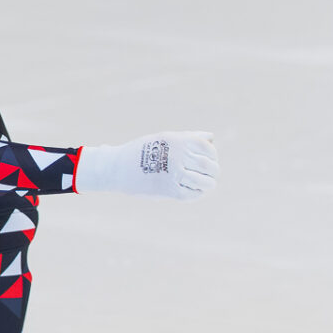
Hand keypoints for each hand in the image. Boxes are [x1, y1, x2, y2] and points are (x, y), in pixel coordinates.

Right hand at [81, 132, 217, 199]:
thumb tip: (211, 139)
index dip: (213, 155)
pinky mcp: (171, 190)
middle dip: (213, 171)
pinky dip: (197, 194)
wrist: (118, 167)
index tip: (211, 159)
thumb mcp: (165, 138)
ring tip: (207, 185)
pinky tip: (194, 191)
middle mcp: (179, 156)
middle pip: (209, 166)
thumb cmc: (143, 150)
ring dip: (208, 184)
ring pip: (205, 182)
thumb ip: (189, 137)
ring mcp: (175, 174)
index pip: (208, 148)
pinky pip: (193, 194)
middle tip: (212, 175)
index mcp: (179, 140)